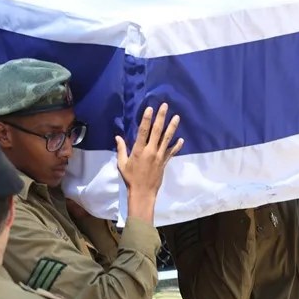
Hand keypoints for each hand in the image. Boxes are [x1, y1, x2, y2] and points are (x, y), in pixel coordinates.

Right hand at [115, 103, 182, 221]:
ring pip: (167, 138)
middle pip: (157, 131)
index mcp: (139, 150)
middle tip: (165, 106)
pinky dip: (177, 145)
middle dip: (161, 117)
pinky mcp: (165, 162)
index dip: (147, 119)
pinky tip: (181, 139)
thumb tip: (117, 137)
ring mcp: (160, 156)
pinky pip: (172, 152)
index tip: (150, 109)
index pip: (143, 131)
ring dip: (172, 127)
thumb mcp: (122, 164)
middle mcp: (151, 151)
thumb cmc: (130, 178)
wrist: (143, 192)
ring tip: (177, 117)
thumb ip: (121, 149)